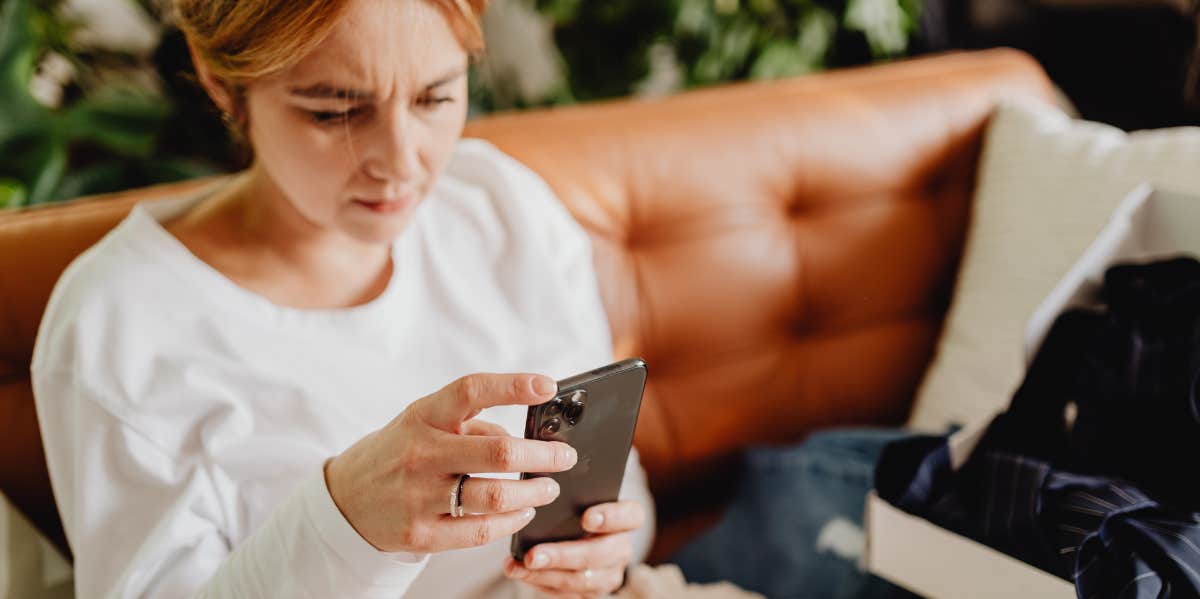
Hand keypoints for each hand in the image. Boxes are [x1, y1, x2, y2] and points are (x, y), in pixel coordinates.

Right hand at [324, 373, 578, 553]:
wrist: (346, 499)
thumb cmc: (401, 451)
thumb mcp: (425, 422)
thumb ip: (472, 423)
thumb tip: (525, 436)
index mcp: (423, 416)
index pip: (471, 391)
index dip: (513, 386)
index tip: (548, 387)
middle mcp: (421, 454)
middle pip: (498, 452)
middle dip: (543, 455)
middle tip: (565, 457)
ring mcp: (420, 497)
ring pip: (495, 497)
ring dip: (534, 493)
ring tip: (548, 487)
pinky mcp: (422, 535)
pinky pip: (481, 531)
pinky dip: (512, 521)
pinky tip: (524, 512)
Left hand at [503, 500, 645, 597]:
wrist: (572, 534)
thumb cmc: (573, 508)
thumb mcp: (575, 497)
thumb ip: (570, 493)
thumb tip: (542, 488)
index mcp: (625, 518)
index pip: (631, 515)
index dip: (612, 517)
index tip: (586, 518)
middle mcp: (621, 547)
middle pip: (602, 554)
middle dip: (564, 555)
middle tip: (533, 554)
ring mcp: (609, 573)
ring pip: (584, 579)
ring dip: (548, 574)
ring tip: (520, 566)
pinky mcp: (592, 592)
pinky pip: (569, 594)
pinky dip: (542, 583)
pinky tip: (519, 572)